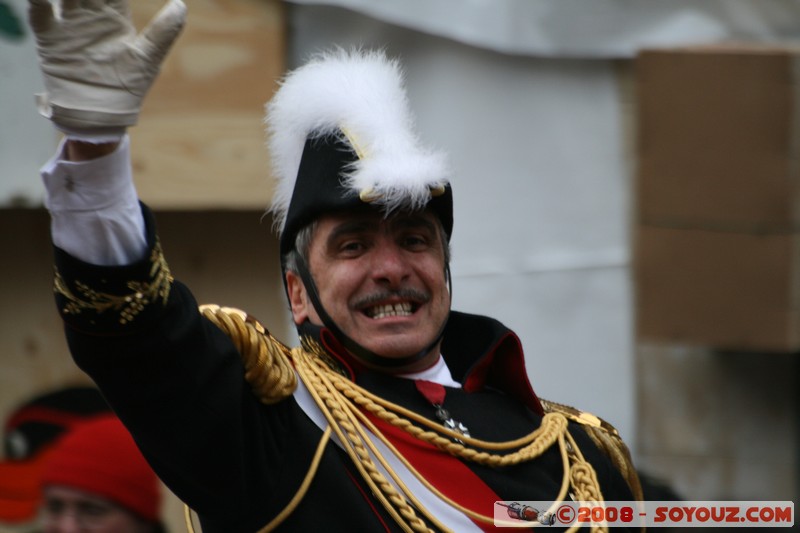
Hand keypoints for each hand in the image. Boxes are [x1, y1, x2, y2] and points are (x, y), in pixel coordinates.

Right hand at [28, 0, 185, 132]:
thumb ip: (164, 32)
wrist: (101, 117)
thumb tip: (181, 4)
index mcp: (115, 18)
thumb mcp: (148, 59)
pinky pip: (41, 14)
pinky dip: (39, 1)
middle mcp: (90, 17)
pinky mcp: (50, 40)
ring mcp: (69, 27)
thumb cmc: (128, 89)